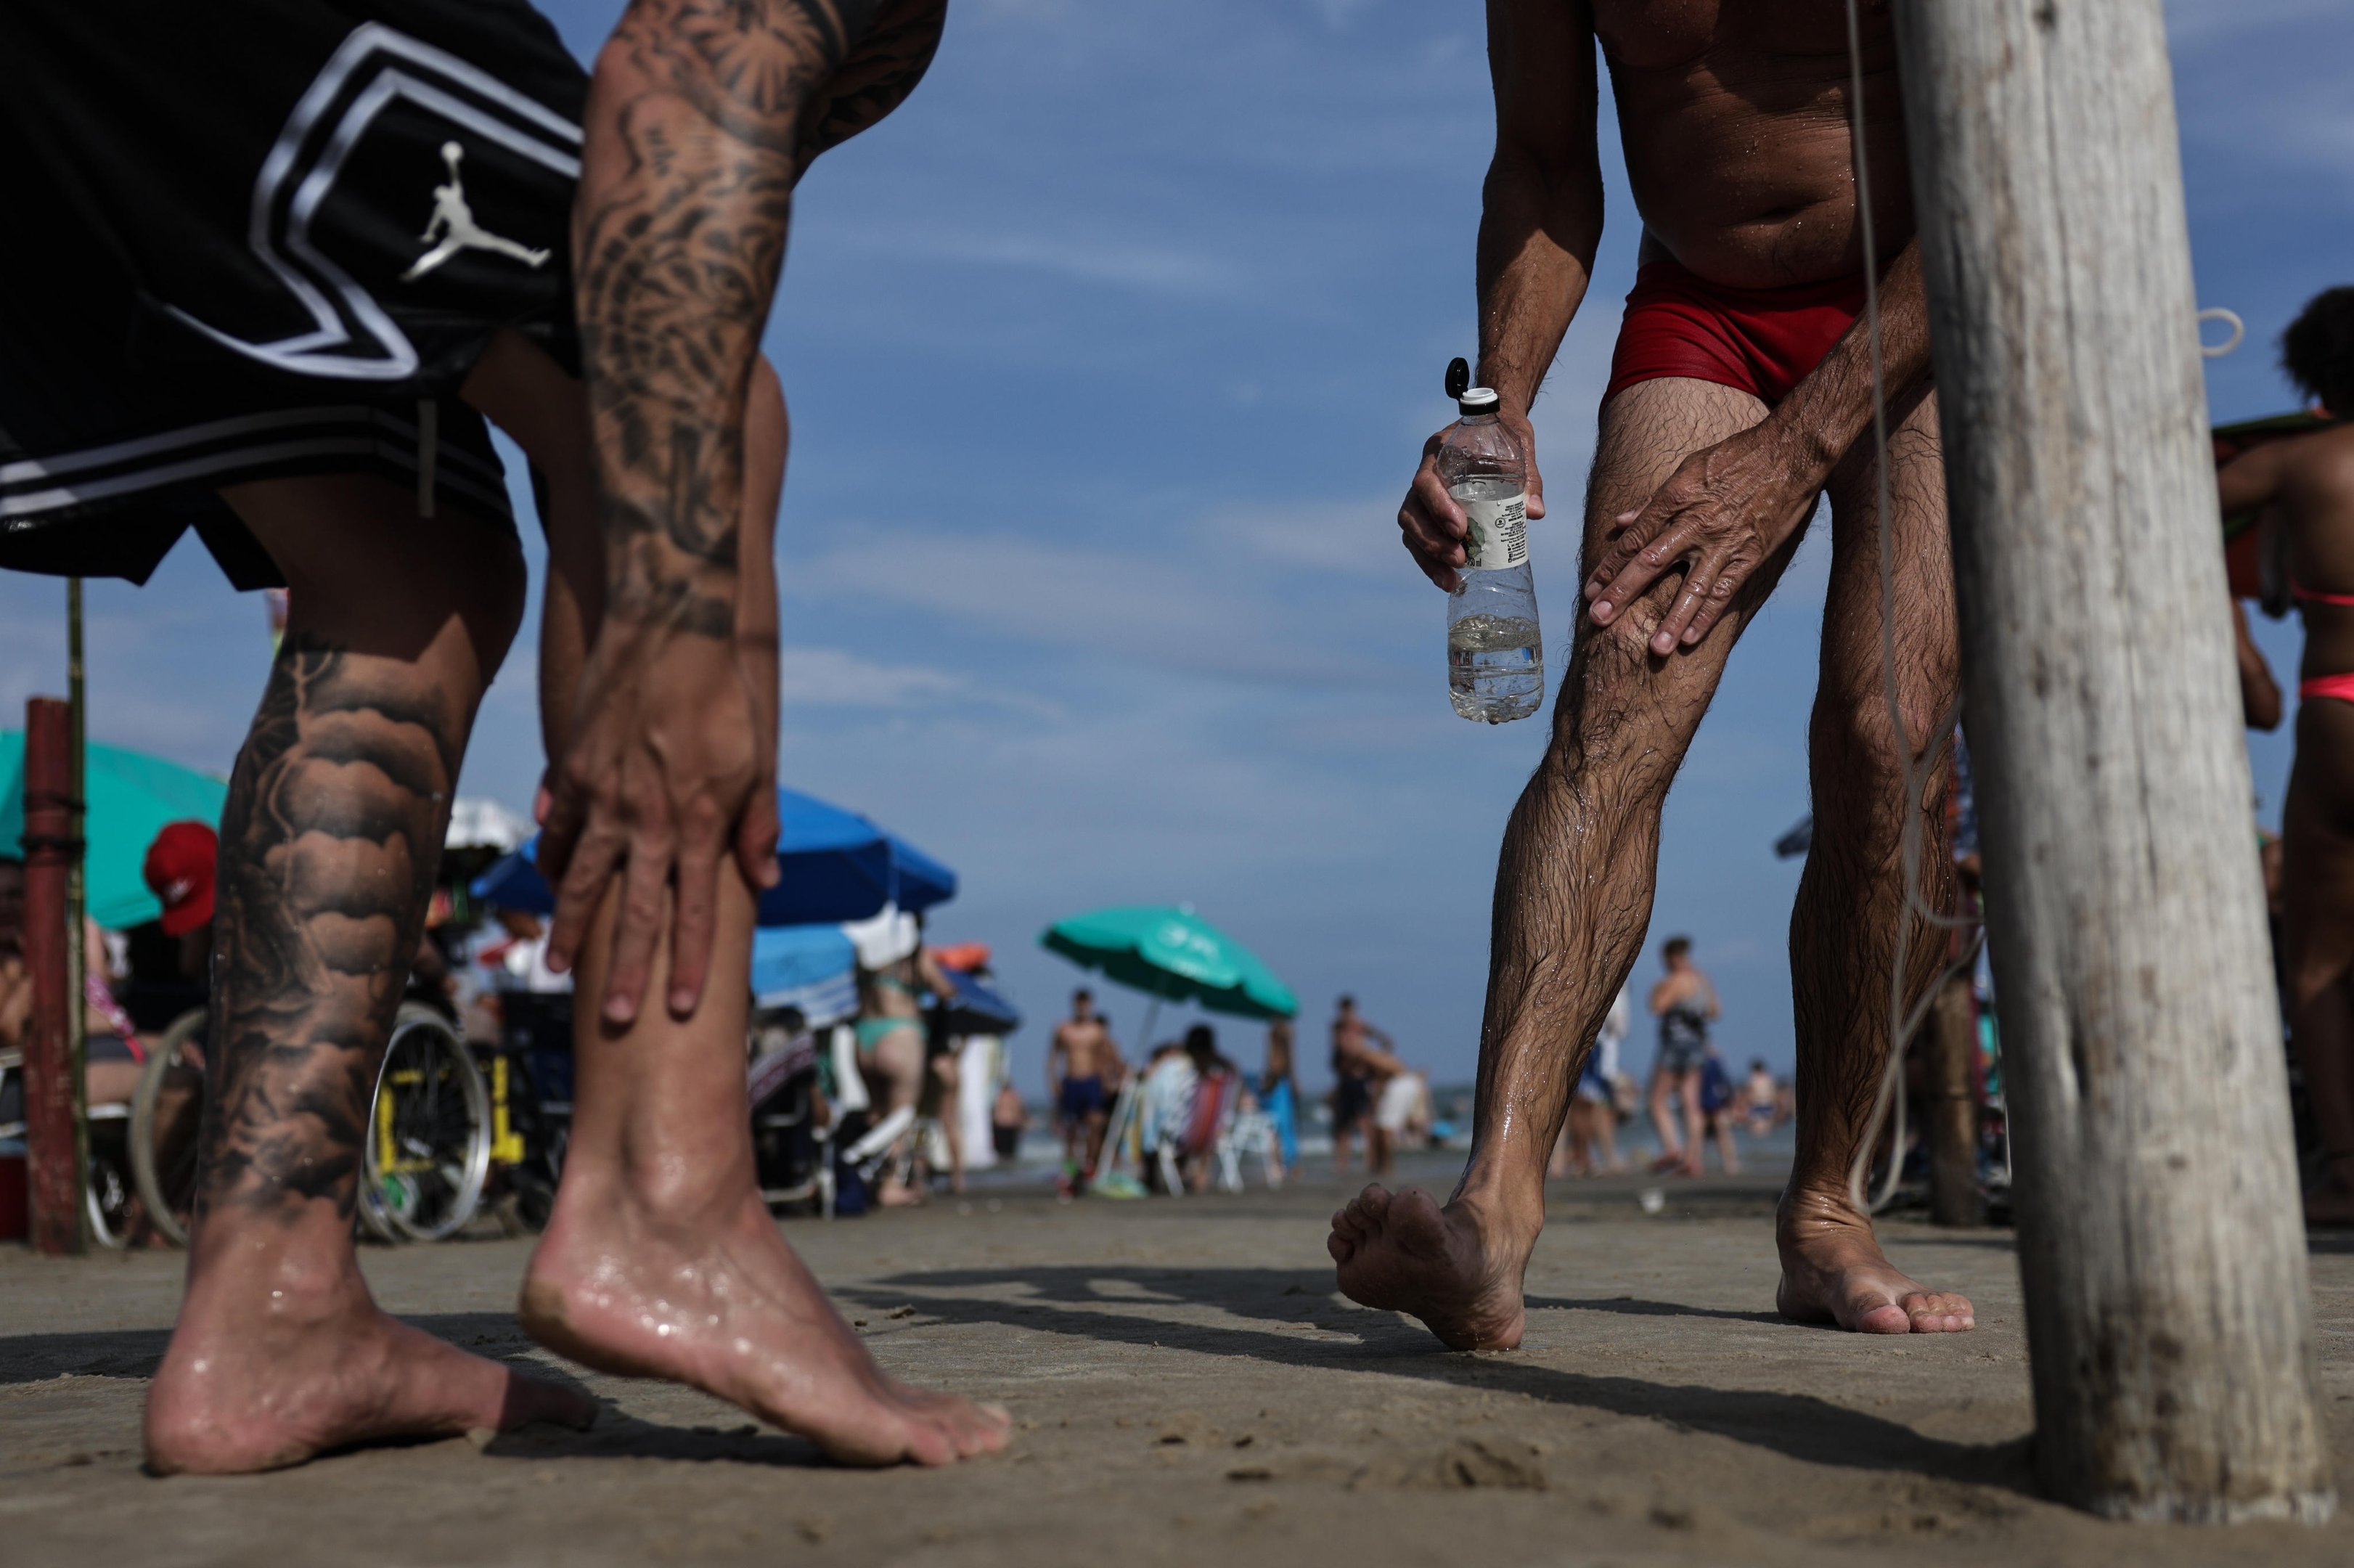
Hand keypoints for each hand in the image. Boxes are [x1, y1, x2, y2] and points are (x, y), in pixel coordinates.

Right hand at [537, 624, 778, 1024]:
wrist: (671, 626)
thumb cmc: (725, 694)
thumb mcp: (758, 761)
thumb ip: (758, 825)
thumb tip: (765, 881)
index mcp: (698, 822)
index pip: (693, 909)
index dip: (687, 962)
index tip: (679, 1007)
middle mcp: (647, 818)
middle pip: (633, 911)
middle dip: (625, 970)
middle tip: (615, 1018)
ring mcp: (604, 795)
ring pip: (582, 877)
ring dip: (570, 926)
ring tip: (557, 964)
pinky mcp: (574, 768)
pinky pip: (560, 824)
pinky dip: (553, 855)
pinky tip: (549, 881)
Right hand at [1397, 407, 1545, 590]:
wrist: (1495, 420)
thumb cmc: (1505, 431)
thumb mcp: (1520, 445)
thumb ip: (1528, 476)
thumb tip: (1534, 513)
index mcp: (1439, 452)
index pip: (1425, 482)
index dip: (1437, 507)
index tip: (1460, 528)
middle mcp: (1426, 474)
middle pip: (1411, 513)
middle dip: (1432, 541)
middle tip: (1460, 559)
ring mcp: (1424, 496)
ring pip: (1410, 531)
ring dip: (1428, 558)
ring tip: (1452, 579)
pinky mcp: (1430, 514)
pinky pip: (1420, 541)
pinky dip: (1432, 563)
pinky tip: (1450, 580)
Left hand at [1583, 418, 1824, 653]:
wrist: (1790, 452)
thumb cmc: (1735, 457)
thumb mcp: (1688, 469)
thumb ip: (1653, 502)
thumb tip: (1621, 522)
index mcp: (1674, 499)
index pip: (1634, 539)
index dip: (1609, 566)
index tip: (1590, 591)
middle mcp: (1694, 523)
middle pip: (1650, 563)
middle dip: (1622, 593)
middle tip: (1598, 620)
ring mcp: (1723, 541)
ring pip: (1691, 587)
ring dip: (1672, 620)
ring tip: (1655, 649)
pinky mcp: (1750, 554)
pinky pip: (1726, 590)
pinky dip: (1708, 616)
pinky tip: (1692, 639)